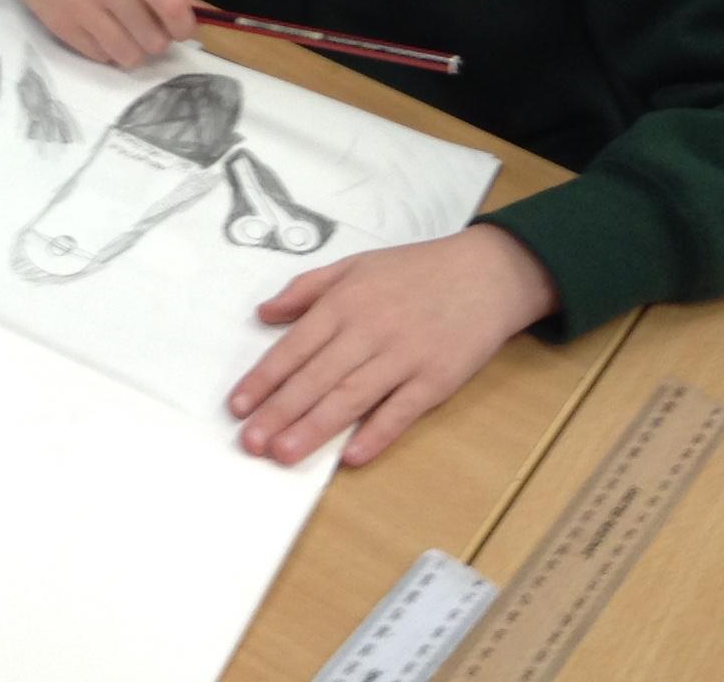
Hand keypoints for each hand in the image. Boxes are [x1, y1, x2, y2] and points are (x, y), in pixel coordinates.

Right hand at [0, 0, 193, 68]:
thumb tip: (204, 18)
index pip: (170, 5)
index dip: (184, 26)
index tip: (182, 29)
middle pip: (153, 39)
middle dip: (156, 39)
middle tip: (146, 27)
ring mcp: (79, 8)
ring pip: (128, 56)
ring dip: (132, 50)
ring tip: (123, 33)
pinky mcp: (60, 27)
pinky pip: (100, 57)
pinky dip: (107, 51)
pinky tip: (99, 31)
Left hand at [227, 224, 558, 467]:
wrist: (485, 274)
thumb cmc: (414, 271)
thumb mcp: (354, 266)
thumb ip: (306, 289)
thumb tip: (263, 314)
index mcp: (345, 303)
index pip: (294, 347)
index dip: (264, 379)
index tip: (238, 407)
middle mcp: (369, 331)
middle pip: (316, 378)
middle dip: (279, 412)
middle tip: (251, 444)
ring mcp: (404, 357)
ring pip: (351, 398)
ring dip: (315, 428)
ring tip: (284, 454)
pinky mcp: (437, 380)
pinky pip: (401, 412)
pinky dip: (376, 435)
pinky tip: (351, 458)